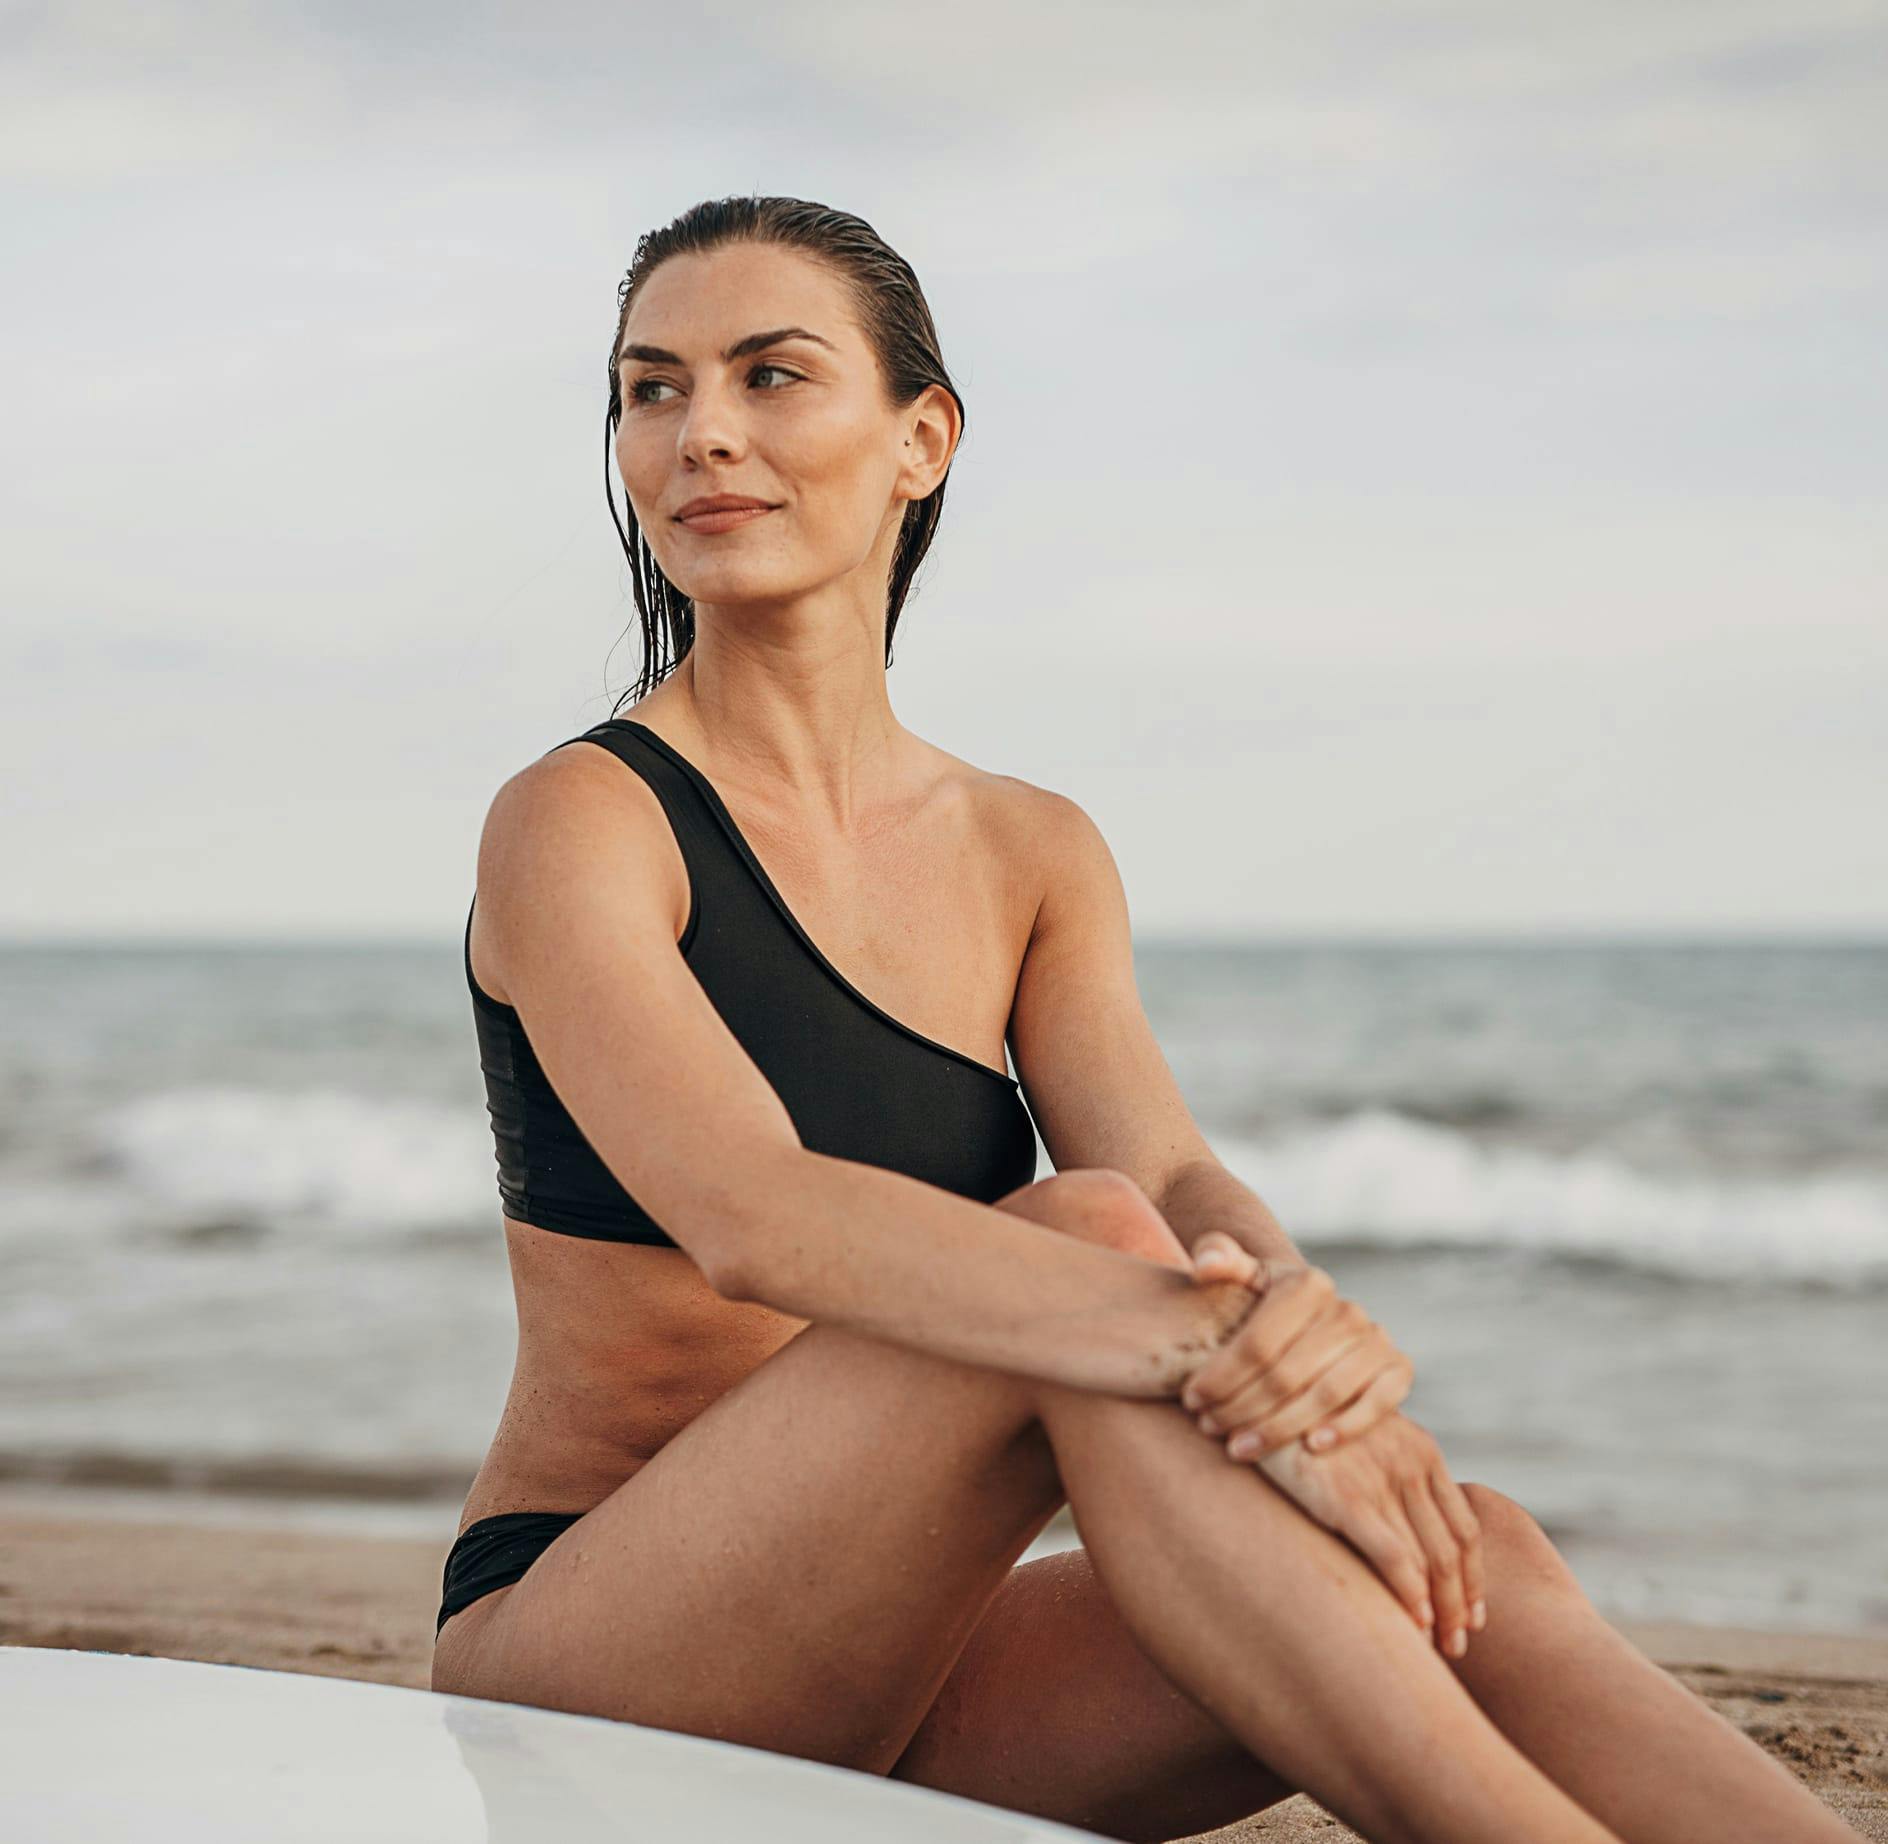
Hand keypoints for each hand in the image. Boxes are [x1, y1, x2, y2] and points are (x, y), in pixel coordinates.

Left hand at [1180, 1231, 1413, 1458]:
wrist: (1317, 1322)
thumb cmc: (1267, 1305)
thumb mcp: (1245, 1277)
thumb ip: (1219, 1258)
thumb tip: (1204, 1265)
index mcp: (1308, 1284)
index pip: (1257, 1342)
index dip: (1220, 1375)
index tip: (1191, 1400)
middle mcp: (1347, 1310)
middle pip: (1286, 1373)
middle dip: (1241, 1407)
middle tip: (1209, 1428)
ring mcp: (1376, 1340)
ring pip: (1325, 1394)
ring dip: (1279, 1428)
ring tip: (1240, 1448)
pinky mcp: (1398, 1370)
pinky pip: (1378, 1404)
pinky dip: (1346, 1427)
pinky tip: (1310, 1449)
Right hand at [1256, 1412, 1486, 1660]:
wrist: (1256, 1393)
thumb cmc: (1303, 1424)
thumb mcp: (1361, 1437)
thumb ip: (1389, 1473)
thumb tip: (1404, 1527)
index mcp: (1422, 1450)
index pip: (1464, 1526)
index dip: (1474, 1577)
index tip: (1474, 1615)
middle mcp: (1411, 1463)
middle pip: (1453, 1550)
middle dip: (1460, 1604)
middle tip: (1459, 1645)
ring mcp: (1380, 1478)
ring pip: (1430, 1559)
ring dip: (1440, 1610)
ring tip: (1440, 1646)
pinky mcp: (1345, 1496)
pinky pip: (1393, 1555)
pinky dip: (1410, 1594)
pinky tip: (1414, 1623)